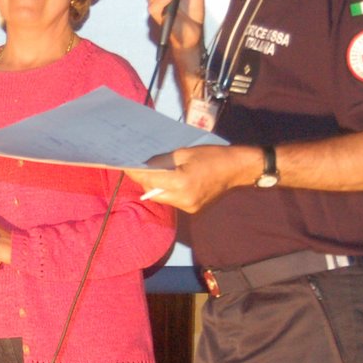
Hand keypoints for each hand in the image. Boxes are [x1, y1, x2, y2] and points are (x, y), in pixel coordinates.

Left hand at [126, 144, 260, 212]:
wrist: (238, 170)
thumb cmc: (212, 156)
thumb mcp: (185, 152)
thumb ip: (162, 160)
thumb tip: (145, 163)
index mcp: (181, 182)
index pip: (149, 178)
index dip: (135, 172)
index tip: (125, 165)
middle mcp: (182, 199)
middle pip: (152, 192)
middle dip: (143, 180)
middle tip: (138, 167)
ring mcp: (188, 207)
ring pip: (161, 197)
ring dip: (155, 186)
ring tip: (153, 173)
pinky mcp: (193, 209)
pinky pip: (172, 200)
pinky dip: (167, 191)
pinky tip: (168, 180)